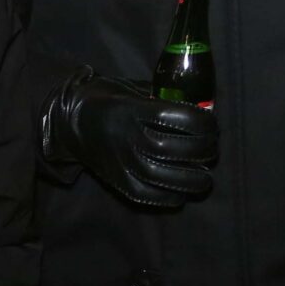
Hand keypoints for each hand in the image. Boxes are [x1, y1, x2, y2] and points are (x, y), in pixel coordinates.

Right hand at [43, 70, 215, 208]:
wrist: (72, 123)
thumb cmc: (110, 100)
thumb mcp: (133, 88)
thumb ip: (161, 97)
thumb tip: (199, 107)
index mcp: (134, 109)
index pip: (177, 117)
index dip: (202, 122)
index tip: (211, 123)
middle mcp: (128, 137)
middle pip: (176, 149)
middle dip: (203, 150)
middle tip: (212, 148)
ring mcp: (123, 162)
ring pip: (166, 178)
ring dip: (193, 181)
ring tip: (204, 177)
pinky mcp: (119, 182)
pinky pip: (149, 196)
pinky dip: (171, 197)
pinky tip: (181, 191)